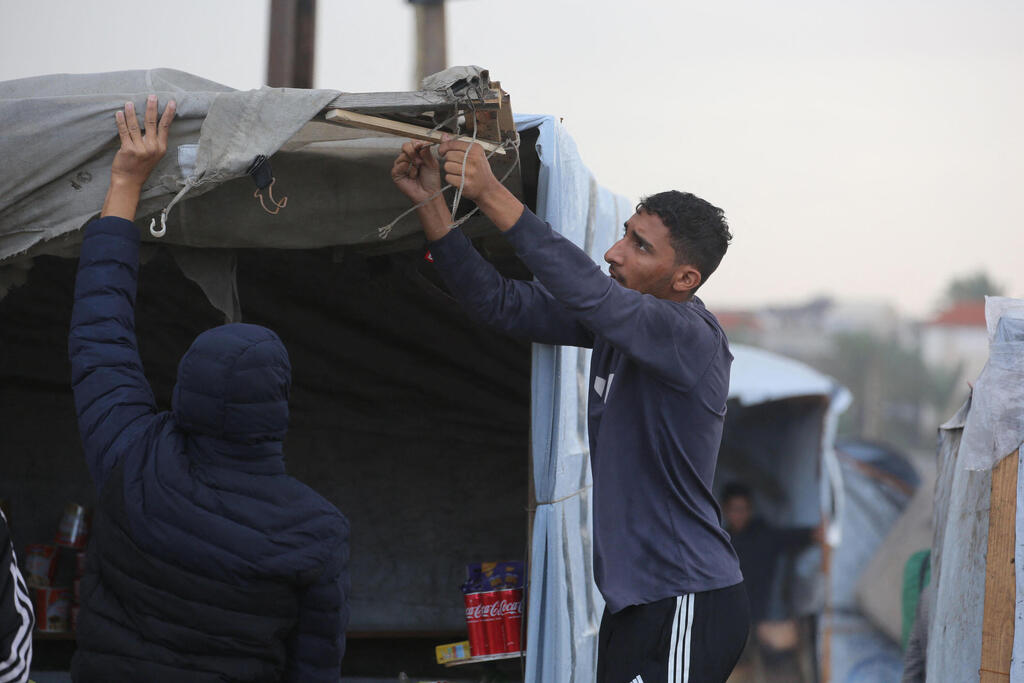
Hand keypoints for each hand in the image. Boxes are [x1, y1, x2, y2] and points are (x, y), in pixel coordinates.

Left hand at [101, 95, 174, 219]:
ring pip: (136, 126)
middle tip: (152, 96)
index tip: (171, 103)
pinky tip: (119, 113)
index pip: (165, 127)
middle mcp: (152, 148)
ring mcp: (140, 149)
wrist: (129, 181)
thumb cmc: (141, 168)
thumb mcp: (153, 156)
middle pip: (152, 123)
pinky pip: (123, 132)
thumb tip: (149, 123)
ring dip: (132, 113)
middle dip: (152, 108)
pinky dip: (121, 121)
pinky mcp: (127, 149)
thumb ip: (153, 141)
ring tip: (130, 103)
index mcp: (161, 148)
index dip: (168, 114)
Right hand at [391, 140, 440, 204]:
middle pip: (405, 146)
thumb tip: (422, 142)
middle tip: (419, 161)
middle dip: (413, 152)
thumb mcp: (432, 163)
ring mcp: (401, 165)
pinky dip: (407, 170)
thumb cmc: (431, 180)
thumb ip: (426, 152)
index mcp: (417, 154)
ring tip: (417, 171)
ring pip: (403, 155)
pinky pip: (399, 165)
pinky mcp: (396, 173)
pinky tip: (412, 176)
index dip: (416, 143)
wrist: (428, 193)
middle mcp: (408, 158)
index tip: (420, 146)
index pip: (413, 142)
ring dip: (412, 164)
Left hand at [437, 135, 499, 202]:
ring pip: (447, 166)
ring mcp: (469, 171)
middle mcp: (473, 159)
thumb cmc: (480, 170)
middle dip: (448, 160)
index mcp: (476, 149)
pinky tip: (458, 179)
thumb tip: (444, 136)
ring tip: (458, 172)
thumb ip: (458, 145)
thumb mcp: (473, 154)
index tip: (442, 151)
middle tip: (455, 164)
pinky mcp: (465, 182)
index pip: (453, 144)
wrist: (488, 188)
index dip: (444, 147)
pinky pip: (448, 177)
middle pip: (448, 155)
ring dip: (449, 170)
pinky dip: (451, 179)